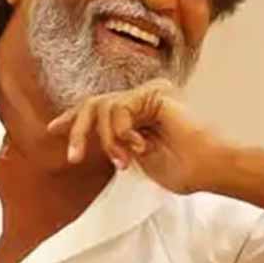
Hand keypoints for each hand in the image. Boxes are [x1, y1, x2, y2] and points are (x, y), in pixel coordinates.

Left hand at [46, 78, 228, 193]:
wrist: (210, 169)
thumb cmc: (185, 170)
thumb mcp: (137, 157)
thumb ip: (116, 143)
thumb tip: (88, 137)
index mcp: (141, 111)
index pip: (99, 108)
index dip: (73, 117)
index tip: (53, 129)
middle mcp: (144, 97)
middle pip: (93, 104)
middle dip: (78, 129)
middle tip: (74, 157)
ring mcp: (150, 92)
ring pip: (102, 107)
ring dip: (108, 140)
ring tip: (124, 162)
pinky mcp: (154, 93)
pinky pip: (117, 109)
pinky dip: (120, 133)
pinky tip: (139, 147)